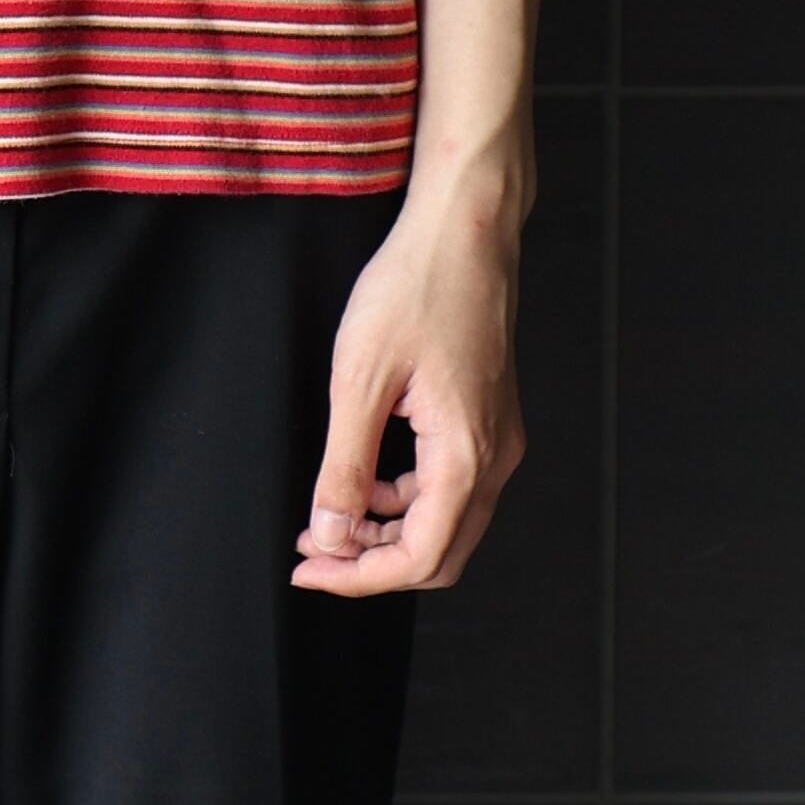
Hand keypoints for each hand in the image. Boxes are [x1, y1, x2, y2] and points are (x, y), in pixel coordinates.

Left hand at [290, 187, 526, 596]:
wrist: (463, 228)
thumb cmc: (416, 286)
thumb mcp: (360, 376)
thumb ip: (345, 463)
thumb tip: (332, 533)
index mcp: (467, 455)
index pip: (419, 557)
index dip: (358, 575)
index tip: (308, 567)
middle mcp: (494, 456)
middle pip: (440, 552)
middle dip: (373, 563)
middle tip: (314, 551)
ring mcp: (496, 435)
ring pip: (446, 520)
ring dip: (387, 530)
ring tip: (329, 516)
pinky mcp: (487, 415)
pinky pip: (450, 483)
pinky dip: (406, 496)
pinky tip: (366, 475)